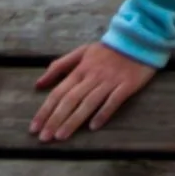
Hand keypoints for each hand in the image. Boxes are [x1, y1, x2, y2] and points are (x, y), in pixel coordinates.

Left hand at [30, 42, 156, 142]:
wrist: (140, 37)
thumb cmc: (109, 49)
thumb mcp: (82, 52)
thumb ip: (60, 66)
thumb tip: (38, 84)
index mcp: (81, 69)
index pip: (59, 92)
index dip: (45, 110)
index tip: (34, 128)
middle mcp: (93, 76)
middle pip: (71, 100)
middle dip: (56, 119)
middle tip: (44, 138)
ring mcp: (110, 80)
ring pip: (89, 102)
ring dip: (74, 120)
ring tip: (61, 136)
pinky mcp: (127, 84)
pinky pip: (114, 100)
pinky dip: (103, 113)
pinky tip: (94, 126)